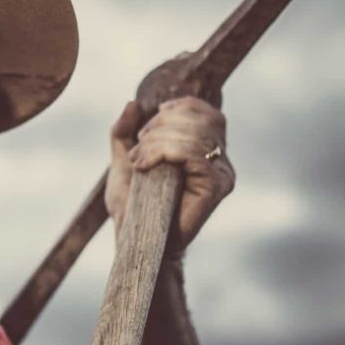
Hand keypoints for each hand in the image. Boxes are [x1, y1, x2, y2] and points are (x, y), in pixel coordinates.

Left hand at [105, 97, 234, 254]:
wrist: (135, 241)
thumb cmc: (132, 207)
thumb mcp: (122, 161)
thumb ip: (125, 132)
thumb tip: (133, 103)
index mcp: (206, 151)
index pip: (204, 112)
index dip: (176, 108)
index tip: (147, 126)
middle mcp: (219, 161)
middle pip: (199, 118)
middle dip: (159, 125)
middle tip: (137, 148)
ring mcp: (221, 174)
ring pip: (194, 134)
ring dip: (156, 141)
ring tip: (138, 159)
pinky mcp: (216, 187)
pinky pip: (194, 154)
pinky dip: (163, 151)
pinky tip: (144, 165)